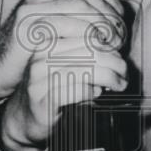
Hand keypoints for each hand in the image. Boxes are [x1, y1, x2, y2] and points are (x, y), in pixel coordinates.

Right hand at [0, 0, 125, 101]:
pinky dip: (85, 34)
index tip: (121, 20)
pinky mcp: (28, 26)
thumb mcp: (45, 15)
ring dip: (100, 25)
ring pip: (79, 7)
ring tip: (112, 43)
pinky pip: (64, 24)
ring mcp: (32, 7)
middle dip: (109, 15)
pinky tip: (95, 46)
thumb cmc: (28, 43)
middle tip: (120, 35)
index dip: (112, 2)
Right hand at [0, 30, 127, 150]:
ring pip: (86, 70)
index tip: (119, 54)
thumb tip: (116, 50)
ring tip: (119, 84)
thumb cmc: (54, 86)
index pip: (86, 32)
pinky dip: (93, 92)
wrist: (25, 117)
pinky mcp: (43, 100)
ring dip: (110, 77)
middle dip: (114, 61)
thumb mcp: (69, 62)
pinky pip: (78, 90)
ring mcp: (39, 78)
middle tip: (124, 72)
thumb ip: (87, 52)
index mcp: (47, 39)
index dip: (109, 43)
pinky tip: (96, 94)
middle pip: (89, 51)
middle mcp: (40, 56)